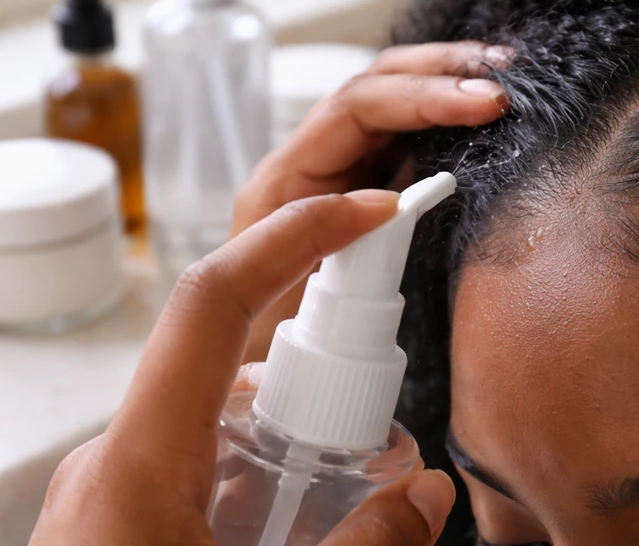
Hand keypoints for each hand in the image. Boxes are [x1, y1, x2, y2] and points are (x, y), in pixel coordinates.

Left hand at [30, 192, 455, 545]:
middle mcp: (127, 457)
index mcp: (142, 460)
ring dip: (308, 447)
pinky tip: (309, 531)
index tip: (369, 210)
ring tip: (356, 507)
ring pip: (237, 423)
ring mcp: (127, 489)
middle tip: (388, 449)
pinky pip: (218, 468)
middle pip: (244, 368)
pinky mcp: (136, 519)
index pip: (215, 299)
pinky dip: (276, 483)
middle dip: (329, 387)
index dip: (295, 237)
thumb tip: (426, 491)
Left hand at [232, 41, 509, 358]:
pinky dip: (452, 120)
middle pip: (378, 84)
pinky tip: (490, 115)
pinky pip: (412, 139)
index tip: (484, 108)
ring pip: (397, 101)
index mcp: (288, 178)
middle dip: (443, 71)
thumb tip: (392, 200)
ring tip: (509, 75)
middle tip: (509, 77)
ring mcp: (345, 173)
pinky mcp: (373, 190)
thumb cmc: (279, 352)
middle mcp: (314, 161)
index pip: (358, 107)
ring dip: (451, 80)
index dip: (421, 98)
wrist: (272, 387)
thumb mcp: (298, 298)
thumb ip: (332, 243)